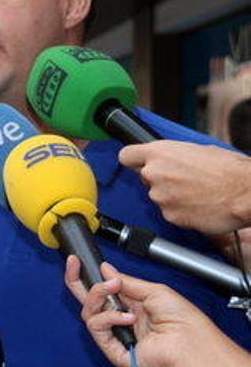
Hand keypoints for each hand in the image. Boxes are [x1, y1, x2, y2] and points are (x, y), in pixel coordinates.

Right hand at [63, 255, 216, 366]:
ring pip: (88, 311)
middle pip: (86, 301)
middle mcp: (119, 318)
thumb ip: (125, 280)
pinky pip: (96, 327)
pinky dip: (109, 318)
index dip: (85, 276)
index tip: (76, 261)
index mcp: (129, 304)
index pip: (99, 290)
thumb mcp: (152, 290)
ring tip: (116, 291)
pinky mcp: (112, 349)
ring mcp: (115, 334)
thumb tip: (105, 268)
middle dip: (77, 281)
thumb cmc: (182, 320)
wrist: (190, 342)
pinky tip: (127, 318)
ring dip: (99, 296)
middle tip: (75, 266)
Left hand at [119, 141, 250, 234]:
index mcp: (159, 153)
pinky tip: (199, 205)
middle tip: (184, 180)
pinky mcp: (170, 216)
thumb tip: (170, 160)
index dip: (134, 160)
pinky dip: (181, 211)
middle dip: (160, 179)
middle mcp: (154, 174)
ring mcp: (160, 197)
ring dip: (172, 196)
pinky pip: (170, 213)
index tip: (139, 163)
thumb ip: (174, 156)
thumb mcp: (199, 150)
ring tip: (197, 193)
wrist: (246, 193)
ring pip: (159, 197)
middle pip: (145, 178)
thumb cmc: (229, 169)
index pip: (127, 156)